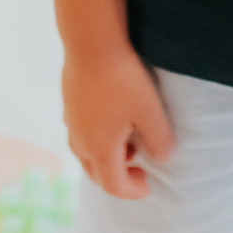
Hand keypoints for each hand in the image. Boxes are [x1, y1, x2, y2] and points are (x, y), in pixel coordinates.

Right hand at [62, 43, 174, 197]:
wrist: (91, 42)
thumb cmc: (123, 77)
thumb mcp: (149, 109)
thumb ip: (159, 138)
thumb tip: (165, 159)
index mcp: (99, 148)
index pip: (112, 185)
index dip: (131, 191)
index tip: (147, 184)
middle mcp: (80, 140)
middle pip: (95, 173)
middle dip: (117, 178)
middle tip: (139, 169)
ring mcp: (70, 121)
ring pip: (84, 153)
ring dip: (106, 157)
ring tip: (129, 142)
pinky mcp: (68, 104)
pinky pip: (79, 133)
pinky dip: (96, 139)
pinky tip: (112, 119)